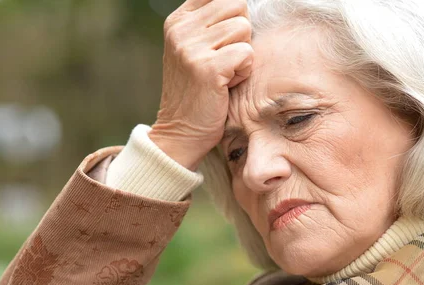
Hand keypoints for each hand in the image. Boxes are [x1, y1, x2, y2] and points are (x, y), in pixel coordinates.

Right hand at [149, 0, 253, 170]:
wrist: (181, 132)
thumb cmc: (197, 92)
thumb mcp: (195, 49)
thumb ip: (211, 22)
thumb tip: (242, 4)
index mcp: (178, 20)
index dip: (232, 11)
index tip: (227, 37)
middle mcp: (181, 29)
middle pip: (236, 4)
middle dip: (240, 33)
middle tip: (224, 59)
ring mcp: (191, 47)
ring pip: (244, 28)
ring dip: (242, 54)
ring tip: (224, 73)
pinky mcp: (207, 67)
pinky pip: (246, 53)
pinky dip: (243, 71)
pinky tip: (226, 85)